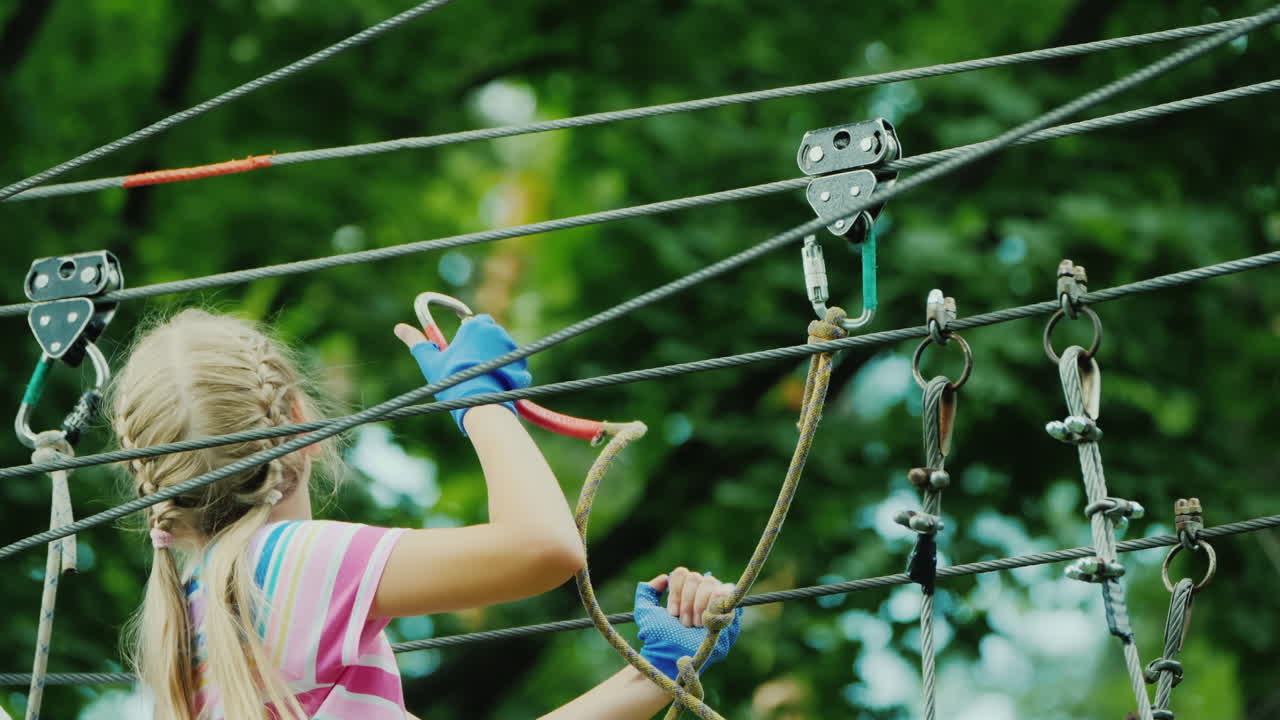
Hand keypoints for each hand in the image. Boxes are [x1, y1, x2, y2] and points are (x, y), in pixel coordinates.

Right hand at [394, 315, 531, 433]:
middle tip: (468, 368)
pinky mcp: (522, 362)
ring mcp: (511, 346)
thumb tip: (398, 328)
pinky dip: (505, 373)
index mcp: (474, 325)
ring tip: (480, 380)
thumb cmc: (454, 382)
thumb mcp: (431, 362)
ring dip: (492, 360)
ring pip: (500, 349)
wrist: (481, 404)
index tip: (461, 355)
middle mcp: (495, 330)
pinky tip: (494, 386)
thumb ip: (416, 342)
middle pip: (487, 336)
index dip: (465, 340)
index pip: (471, 324)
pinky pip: (513, 364)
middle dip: (480, 348)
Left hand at [634, 569, 741, 680]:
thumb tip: (662, 578)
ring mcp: (717, 603)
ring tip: (694, 626)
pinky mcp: (730, 615)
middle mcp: (701, 595)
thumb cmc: (658, 639)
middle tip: (683, 623)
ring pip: (711, 584)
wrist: (671, 658)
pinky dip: (715, 603)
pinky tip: (707, 620)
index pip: (683, 573)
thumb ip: (646, 592)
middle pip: (697, 577)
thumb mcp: (645, 612)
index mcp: (684, 592)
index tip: (671, 613)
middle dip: (687, 601)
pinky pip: (727, 594)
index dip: (675, 591)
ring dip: (699, 605)